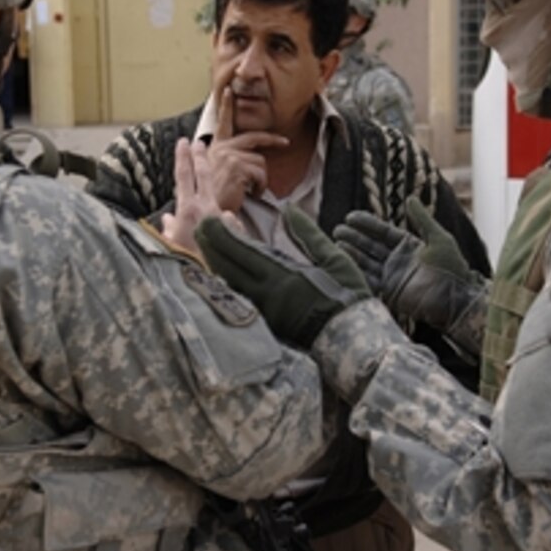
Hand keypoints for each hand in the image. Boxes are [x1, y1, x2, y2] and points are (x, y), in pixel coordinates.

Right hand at [162, 138, 240, 255]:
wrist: (211, 278)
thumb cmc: (185, 263)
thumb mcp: (170, 245)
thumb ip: (169, 229)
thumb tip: (168, 219)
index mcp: (187, 209)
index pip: (183, 176)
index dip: (182, 157)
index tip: (183, 142)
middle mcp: (206, 208)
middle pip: (204, 175)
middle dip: (200, 157)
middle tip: (199, 142)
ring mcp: (222, 217)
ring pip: (216, 194)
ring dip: (213, 184)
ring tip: (212, 176)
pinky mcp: (233, 228)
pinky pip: (227, 220)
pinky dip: (222, 220)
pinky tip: (222, 228)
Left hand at [195, 206, 369, 348]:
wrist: (352, 340)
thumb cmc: (348, 297)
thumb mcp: (335, 259)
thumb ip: (308, 234)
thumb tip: (289, 210)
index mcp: (283, 275)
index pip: (243, 250)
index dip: (223, 233)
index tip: (211, 216)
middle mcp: (267, 294)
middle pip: (226, 266)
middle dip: (210, 245)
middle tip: (198, 226)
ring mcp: (263, 310)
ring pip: (227, 283)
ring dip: (213, 263)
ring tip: (204, 246)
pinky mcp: (264, 323)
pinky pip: (237, 299)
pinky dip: (225, 282)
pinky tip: (219, 272)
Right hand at [207, 87, 287, 211]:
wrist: (203, 213)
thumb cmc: (209, 198)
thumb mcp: (210, 177)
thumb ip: (221, 164)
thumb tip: (238, 163)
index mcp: (214, 149)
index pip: (222, 123)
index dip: (226, 107)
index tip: (229, 92)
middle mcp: (221, 148)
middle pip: (254, 137)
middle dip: (272, 139)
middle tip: (285, 142)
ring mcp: (230, 155)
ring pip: (260, 162)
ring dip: (261, 179)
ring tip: (251, 191)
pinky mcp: (238, 166)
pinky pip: (261, 174)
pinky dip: (260, 187)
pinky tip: (250, 194)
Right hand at [334, 197, 486, 357]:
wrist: (455, 299)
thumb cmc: (452, 268)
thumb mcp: (439, 238)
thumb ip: (422, 219)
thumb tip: (410, 198)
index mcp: (409, 246)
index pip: (383, 232)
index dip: (367, 224)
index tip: (350, 217)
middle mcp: (398, 260)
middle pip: (371, 246)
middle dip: (354, 238)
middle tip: (337, 229)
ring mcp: (392, 277)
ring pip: (367, 262)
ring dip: (352, 253)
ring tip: (336, 243)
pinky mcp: (390, 293)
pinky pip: (369, 280)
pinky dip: (357, 272)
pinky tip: (344, 263)